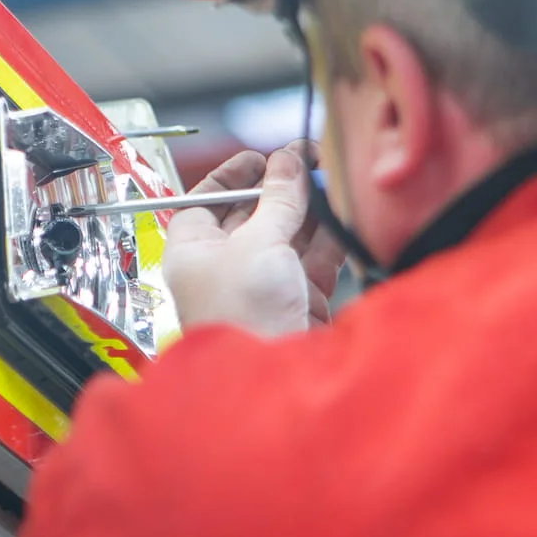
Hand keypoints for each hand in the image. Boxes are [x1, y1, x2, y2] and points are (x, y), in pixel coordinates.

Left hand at [162, 142, 346, 338]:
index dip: (233, 175)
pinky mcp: (294, 298)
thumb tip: (288, 161)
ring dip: (310, 207)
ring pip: (286, 233)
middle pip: (251, 213)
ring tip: (332, 177)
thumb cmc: (242, 315)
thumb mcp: (258, 243)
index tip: (262, 157)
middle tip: (310, 159)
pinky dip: (328, 236)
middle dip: (282, 187)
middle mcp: (223, 266)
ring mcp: (260, 283)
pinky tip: (343, 212)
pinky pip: (311, 258)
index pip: (204, 200)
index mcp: (193, 250)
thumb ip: (278, 199)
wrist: (272, 378)